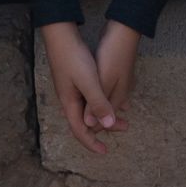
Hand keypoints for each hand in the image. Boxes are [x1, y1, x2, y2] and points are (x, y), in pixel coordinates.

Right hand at [42, 19, 125, 153]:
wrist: (60, 35)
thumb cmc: (74, 58)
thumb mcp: (89, 82)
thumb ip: (98, 104)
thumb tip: (107, 126)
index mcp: (70, 103)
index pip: (80, 131)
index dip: (92, 143)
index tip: (105, 151)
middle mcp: (69, 99)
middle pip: (85, 121)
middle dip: (104, 127)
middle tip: (124, 128)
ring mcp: (71, 89)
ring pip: (89, 109)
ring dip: (106, 113)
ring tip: (123, 113)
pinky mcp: (75, 79)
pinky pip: (91, 98)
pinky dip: (103, 102)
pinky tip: (113, 95)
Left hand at [90, 19, 140, 122]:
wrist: (124, 30)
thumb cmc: (113, 53)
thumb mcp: (103, 80)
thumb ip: (97, 103)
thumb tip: (91, 126)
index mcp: (117, 96)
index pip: (104, 121)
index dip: (94, 130)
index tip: (91, 141)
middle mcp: (121, 92)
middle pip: (107, 113)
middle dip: (99, 123)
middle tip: (88, 130)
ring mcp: (120, 81)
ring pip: (107, 102)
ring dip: (100, 111)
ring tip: (90, 116)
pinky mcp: (115, 71)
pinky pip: (106, 91)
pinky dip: (101, 98)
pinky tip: (96, 96)